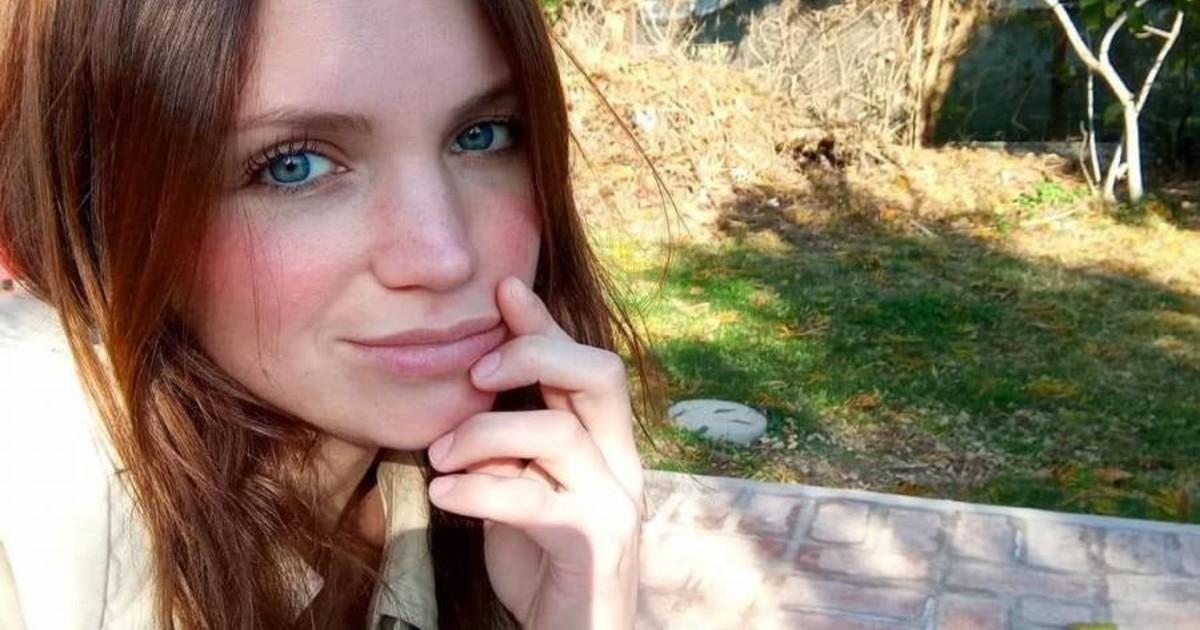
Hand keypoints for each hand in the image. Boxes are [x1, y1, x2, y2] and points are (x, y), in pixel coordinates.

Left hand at [426, 277, 642, 628]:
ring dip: (487, 434)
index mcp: (602, 442)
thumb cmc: (544, 562)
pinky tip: (444, 493)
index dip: (544, 321)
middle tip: (474, 373)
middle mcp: (619, 462)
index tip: (503, 287)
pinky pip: (536, 501)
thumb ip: (508, 444)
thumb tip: (465, 397)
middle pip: (600, 374)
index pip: (582, 362)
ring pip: (562, 433)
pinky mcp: (593, 545)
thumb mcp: (521, 488)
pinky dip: (481, 490)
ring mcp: (612, 502)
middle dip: (536, 353)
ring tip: (439, 454)